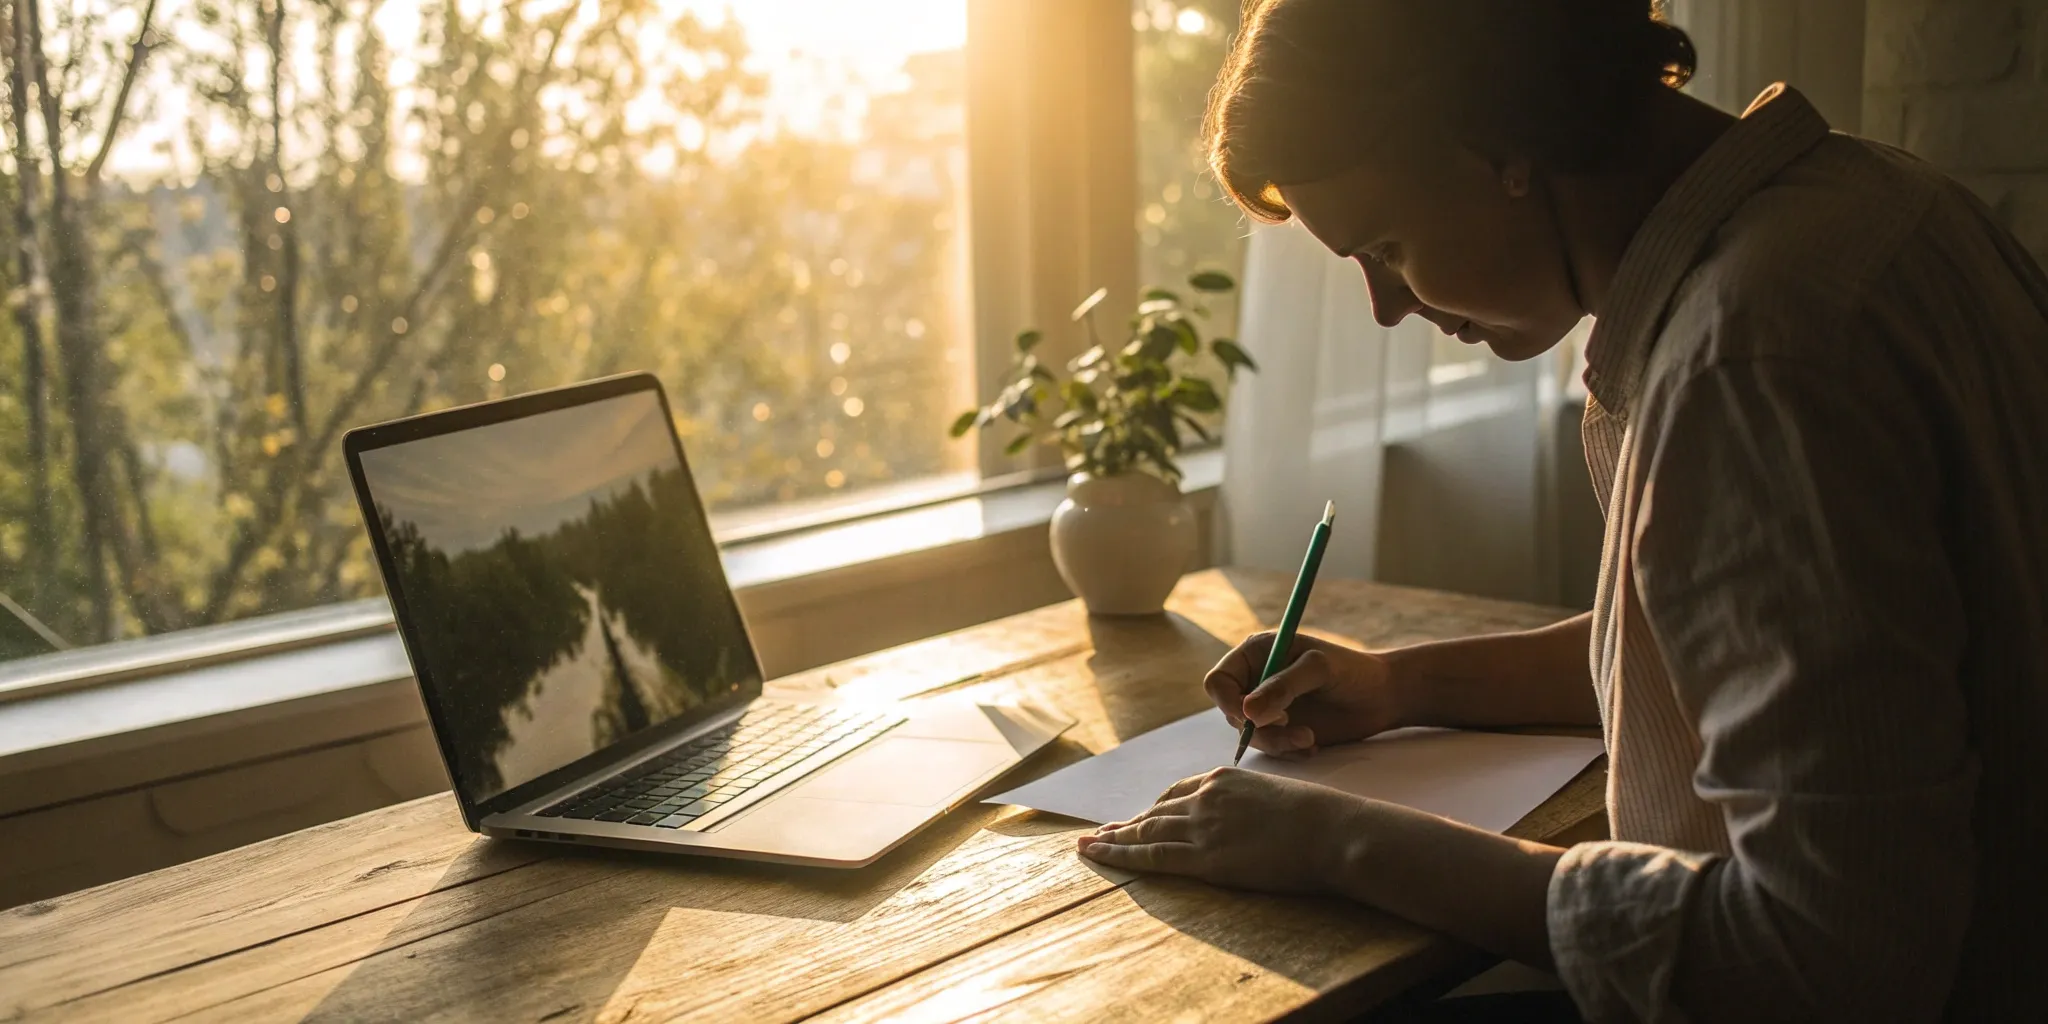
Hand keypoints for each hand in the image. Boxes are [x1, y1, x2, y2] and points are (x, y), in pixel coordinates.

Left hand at [1075, 768, 1364, 892]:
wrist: (1332, 831)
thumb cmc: (1321, 819)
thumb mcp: (1280, 798)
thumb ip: (1255, 807)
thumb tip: (1255, 824)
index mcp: (1225, 779)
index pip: (1179, 792)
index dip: (1155, 807)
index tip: (1139, 816)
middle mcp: (1206, 797)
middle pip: (1155, 812)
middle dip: (1126, 824)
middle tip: (1101, 832)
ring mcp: (1202, 826)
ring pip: (1144, 832)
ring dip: (1114, 838)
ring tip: (1089, 844)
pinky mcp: (1204, 857)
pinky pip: (1150, 856)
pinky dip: (1117, 854)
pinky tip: (1096, 854)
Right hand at [1205, 632, 1401, 757]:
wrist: (1382, 697)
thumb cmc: (1352, 671)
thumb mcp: (1319, 669)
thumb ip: (1283, 686)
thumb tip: (1247, 713)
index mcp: (1256, 654)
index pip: (1219, 681)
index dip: (1228, 702)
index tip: (1250, 718)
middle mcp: (1256, 680)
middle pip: (1231, 712)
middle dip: (1258, 727)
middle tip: (1291, 727)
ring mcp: (1268, 707)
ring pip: (1250, 735)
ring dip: (1276, 742)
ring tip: (1310, 739)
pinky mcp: (1282, 730)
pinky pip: (1269, 748)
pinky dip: (1287, 751)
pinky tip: (1313, 745)